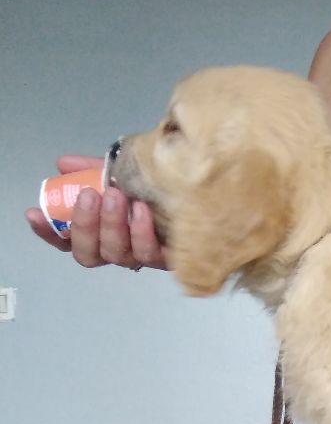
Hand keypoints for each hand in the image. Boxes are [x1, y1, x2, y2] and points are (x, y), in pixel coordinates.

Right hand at [25, 155, 166, 270]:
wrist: (201, 192)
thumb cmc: (158, 188)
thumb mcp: (122, 173)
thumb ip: (93, 170)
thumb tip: (65, 163)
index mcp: (101, 233)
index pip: (65, 241)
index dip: (48, 232)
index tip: (37, 214)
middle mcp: (118, 249)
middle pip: (89, 254)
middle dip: (84, 225)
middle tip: (91, 196)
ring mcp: (142, 257)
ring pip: (117, 254)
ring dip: (112, 225)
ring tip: (118, 196)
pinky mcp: (169, 259)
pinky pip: (150, 255)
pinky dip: (142, 233)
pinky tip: (142, 212)